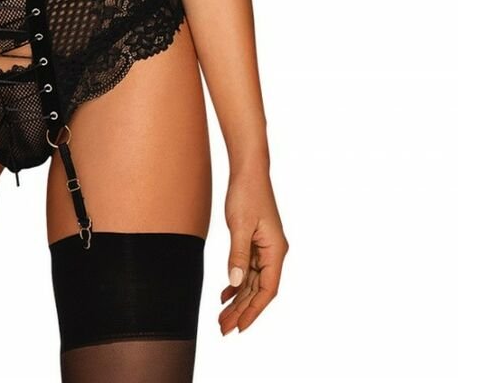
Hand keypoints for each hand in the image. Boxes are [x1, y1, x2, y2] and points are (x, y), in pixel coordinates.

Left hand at [219, 167, 288, 333]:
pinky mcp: (255, 243)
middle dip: (242, 310)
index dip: (254, 310)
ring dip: (237, 300)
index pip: (267, 290)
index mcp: (276, 251)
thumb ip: (237, 254)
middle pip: (258, 290)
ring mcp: (264, 249)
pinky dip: (236, 283)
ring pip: (251, 282)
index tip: (240, 327)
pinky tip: (224, 295)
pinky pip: (247, 270)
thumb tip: (234, 283)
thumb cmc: (247, 193)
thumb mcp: (240, 225)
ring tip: (221, 317)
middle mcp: (273, 253)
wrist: (248, 170)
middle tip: (223, 328)